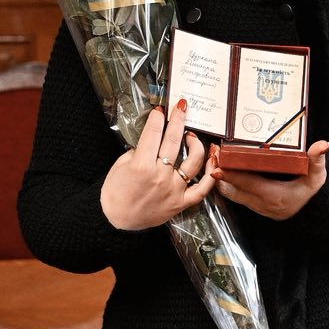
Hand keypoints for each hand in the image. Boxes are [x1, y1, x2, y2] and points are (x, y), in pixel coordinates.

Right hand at [99, 105, 213, 230]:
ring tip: (191, 136)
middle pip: (173, 141)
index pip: (153, 133)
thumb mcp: (121, 165)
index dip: (157, 118)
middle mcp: (160, 176)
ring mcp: (173, 190)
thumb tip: (153, 138)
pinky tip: (213, 160)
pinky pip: (202, 189)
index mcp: (141, 166)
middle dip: (178, 120)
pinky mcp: (181, 202)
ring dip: (195, 144)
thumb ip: (139, 150)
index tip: (161, 109)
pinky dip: (211, 174)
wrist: (116, 220)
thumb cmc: (115, 192)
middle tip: (181, 107)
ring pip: (193, 162)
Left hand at [210, 140, 328, 220]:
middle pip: (233, 190)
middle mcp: (262, 204)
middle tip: (213, 154)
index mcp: (275, 196)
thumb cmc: (310, 193)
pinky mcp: (252, 206)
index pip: (248, 185)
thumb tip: (323, 145)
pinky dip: (225, 184)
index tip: (219, 166)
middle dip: (220, 174)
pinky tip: (221, 169)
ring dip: (220, 179)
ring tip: (214, 159)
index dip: (232, 176)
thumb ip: (317, 161)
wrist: (310, 214)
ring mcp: (255, 207)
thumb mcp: (316, 177)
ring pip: (230, 194)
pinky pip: (233, 195)